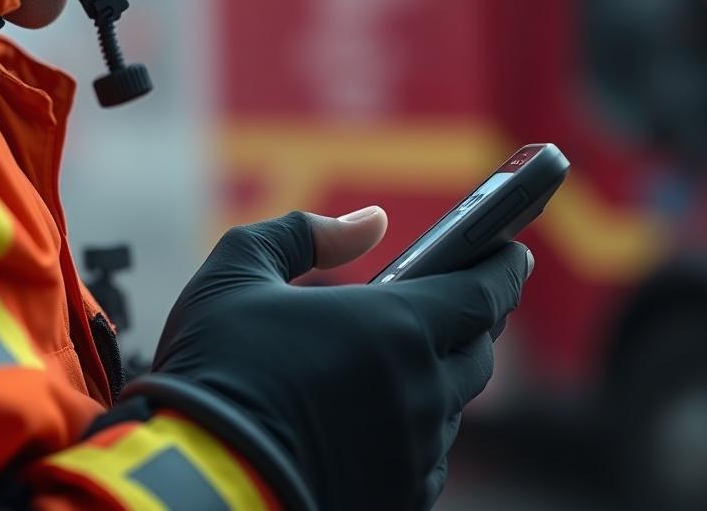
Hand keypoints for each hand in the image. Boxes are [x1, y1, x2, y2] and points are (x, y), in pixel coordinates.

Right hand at [148, 209, 530, 509]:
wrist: (195, 481)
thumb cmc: (215, 370)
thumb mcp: (238, 272)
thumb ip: (305, 231)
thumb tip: (367, 223)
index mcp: (396, 328)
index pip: (485, 291)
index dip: (503, 266)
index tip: (511, 250)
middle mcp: (421, 392)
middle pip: (476, 351)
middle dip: (470, 322)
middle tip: (449, 304)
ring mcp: (413, 452)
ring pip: (451, 406)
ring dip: (436, 378)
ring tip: (398, 363)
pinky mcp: (397, 497)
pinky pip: (427, 457)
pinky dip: (415, 429)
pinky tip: (377, 419)